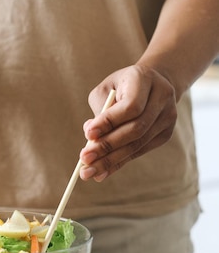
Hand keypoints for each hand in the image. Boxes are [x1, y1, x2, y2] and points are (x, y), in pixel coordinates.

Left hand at [79, 64, 176, 181]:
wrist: (153, 82)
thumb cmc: (120, 86)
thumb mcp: (105, 90)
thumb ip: (99, 111)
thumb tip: (91, 139)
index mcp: (144, 79)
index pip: (131, 106)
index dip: (109, 122)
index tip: (87, 134)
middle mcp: (162, 97)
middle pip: (136, 129)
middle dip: (107, 146)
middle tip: (84, 158)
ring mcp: (167, 117)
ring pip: (138, 144)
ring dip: (110, 160)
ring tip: (88, 172)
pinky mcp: (165, 134)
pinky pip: (139, 151)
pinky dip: (118, 163)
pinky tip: (101, 173)